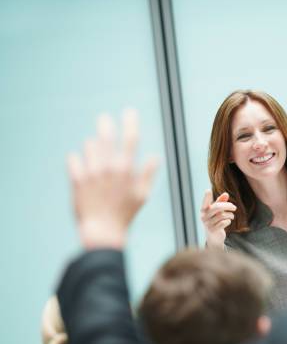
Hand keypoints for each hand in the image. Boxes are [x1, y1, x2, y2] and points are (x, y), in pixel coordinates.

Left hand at [67, 109, 158, 249]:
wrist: (102, 232)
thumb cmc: (125, 214)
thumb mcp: (142, 195)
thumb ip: (148, 174)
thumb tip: (156, 157)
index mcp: (127, 169)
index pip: (131, 139)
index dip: (131, 122)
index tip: (129, 111)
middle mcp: (109, 167)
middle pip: (107, 136)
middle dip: (106, 124)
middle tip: (104, 119)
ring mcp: (92, 172)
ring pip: (90, 146)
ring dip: (93, 147)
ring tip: (95, 155)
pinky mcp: (77, 179)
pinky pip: (74, 159)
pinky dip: (77, 161)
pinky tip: (82, 168)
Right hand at [200, 190, 235, 248]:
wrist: (214, 237)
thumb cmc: (215, 220)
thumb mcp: (217, 211)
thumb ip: (221, 202)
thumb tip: (226, 194)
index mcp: (204, 210)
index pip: (205, 202)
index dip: (206, 197)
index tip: (208, 190)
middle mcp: (204, 216)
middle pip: (217, 207)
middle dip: (228, 206)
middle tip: (235, 207)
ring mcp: (207, 224)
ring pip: (222, 215)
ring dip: (230, 215)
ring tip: (232, 216)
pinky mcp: (212, 230)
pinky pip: (224, 222)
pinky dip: (228, 221)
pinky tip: (228, 222)